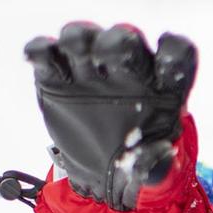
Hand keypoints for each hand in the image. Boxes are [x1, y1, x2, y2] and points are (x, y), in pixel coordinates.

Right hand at [23, 22, 196, 210]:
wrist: (99, 176)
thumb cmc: (136, 163)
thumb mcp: (157, 174)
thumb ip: (161, 167)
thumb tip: (163, 156)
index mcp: (162, 88)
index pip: (176, 56)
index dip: (173, 51)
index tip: (168, 59)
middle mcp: (127, 70)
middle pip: (125, 39)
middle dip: (117, 42)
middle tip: (107, 56)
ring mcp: (91, 70)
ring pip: (84, 36)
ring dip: (79, 38)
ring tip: (76, 53)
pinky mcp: (57, 78)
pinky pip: (46, 54)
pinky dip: (39, 50)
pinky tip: (37, 58)